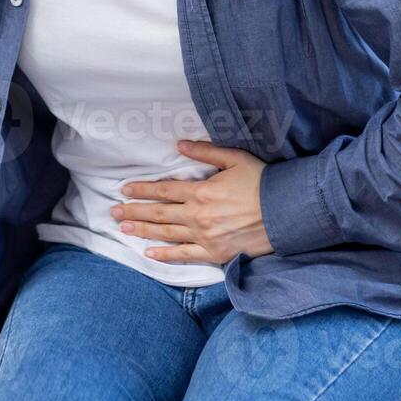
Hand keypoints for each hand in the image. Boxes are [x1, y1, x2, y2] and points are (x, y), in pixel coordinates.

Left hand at [112, 139, 275, 264]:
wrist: (287, 213)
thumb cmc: (263, 182)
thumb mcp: (235, 159)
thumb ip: (206, 152)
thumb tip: (180, 144)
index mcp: (201, 191)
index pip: (164, 190)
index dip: (142, 190)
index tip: (124, 189)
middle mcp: (198, 215)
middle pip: (159, 213)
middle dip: (134, 211)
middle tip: (113, 212)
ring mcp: (205, 236)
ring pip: (166, 233)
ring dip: (142, 230)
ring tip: (123, 228)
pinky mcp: (215, 253)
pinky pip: (184, 255)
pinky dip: (165, 255)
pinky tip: (149, 252)